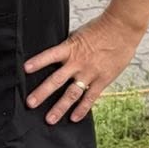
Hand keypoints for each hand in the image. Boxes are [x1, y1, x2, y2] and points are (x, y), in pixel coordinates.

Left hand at [24, 10, 144, 123]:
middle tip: (30, 103)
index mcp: (70, 48)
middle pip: (57, 80)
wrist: (123, 28)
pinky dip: (82, 109)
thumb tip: (57, 55)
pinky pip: (90, 97)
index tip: (25, 69)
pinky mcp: (102, 80)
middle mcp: (78, 63)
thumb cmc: (100, 29)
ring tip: (49, 119)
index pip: (50, 55)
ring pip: (72, 93)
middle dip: (42, 93)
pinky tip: (73, 118)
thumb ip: (68, 47)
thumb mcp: (79, 34)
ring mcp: (90, 73)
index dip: (38, 62)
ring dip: (59, 107)